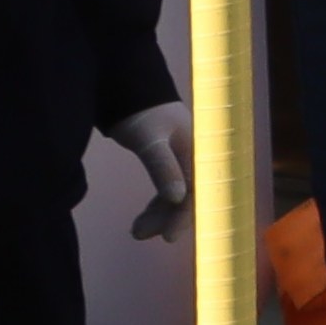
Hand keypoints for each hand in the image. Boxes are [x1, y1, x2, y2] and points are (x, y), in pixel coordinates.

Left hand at [106, 101, 194, 240]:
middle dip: (166, 219)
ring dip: (159, 215)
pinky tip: (144, 218)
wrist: (127, 86)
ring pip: (176, 196)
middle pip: (188, 197)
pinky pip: (168, 190)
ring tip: (136, 231)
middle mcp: (196, 158)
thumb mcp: (149, 140)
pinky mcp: (171, 162)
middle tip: (139, 234)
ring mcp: (184, 161)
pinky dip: (156, 205)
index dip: (183, 216)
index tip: (168, 238)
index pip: (196, 191)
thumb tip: (177, 198)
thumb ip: (163, 167)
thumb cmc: (140, 112)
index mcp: (198, 152)